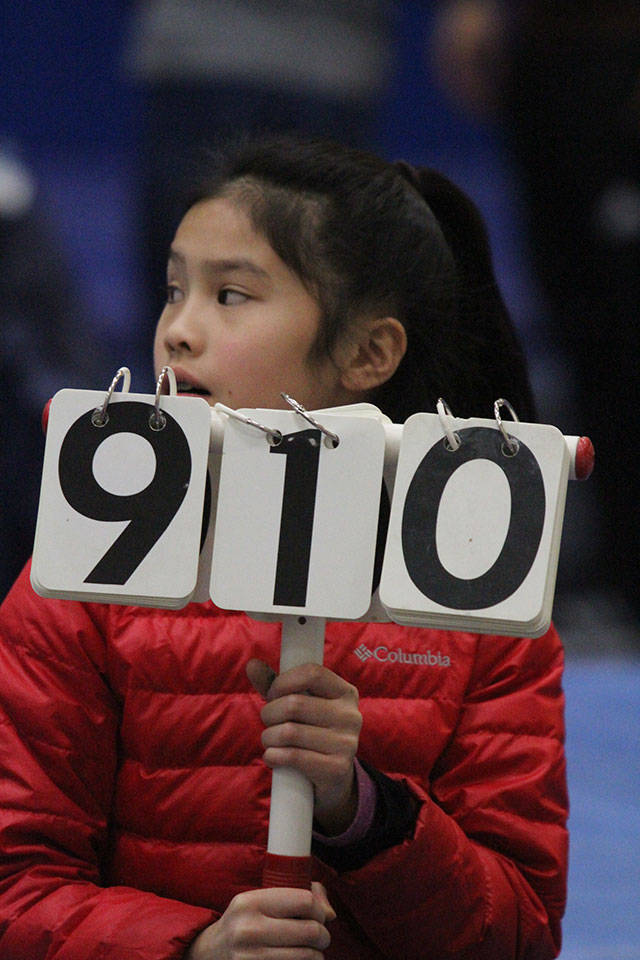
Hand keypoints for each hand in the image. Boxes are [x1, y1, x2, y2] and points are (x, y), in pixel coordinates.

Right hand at [185, 884, 334, 959]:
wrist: (210, 954)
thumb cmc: (244, 922)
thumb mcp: (261, 900)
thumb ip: (299, 895)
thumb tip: (330, 914)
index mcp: (250, 902)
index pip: (304, 901)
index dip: (319, 909)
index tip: (317, 915)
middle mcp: (248, 930)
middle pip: (311, 931)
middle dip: (323, 935)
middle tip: (319, 937)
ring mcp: (250, 959)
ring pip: (308, 957)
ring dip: (316, 956)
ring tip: (310, 952)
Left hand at [247, 659, 362, 834]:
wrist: (333, 780)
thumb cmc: (311, 733)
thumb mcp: (298, 706)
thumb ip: (275, 684)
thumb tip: (252, 664)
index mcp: (345, 692)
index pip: (313, 673)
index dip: (283, 682)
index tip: (273, 694)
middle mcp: (351, 715)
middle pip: (295, 704)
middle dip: (270, 713)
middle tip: (269, 722)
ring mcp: (347, 743)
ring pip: (289, 732)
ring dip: (268, 737)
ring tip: (270, 740)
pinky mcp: (337, 769)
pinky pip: (293, 757)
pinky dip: (273, 756)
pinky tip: (272, 756)